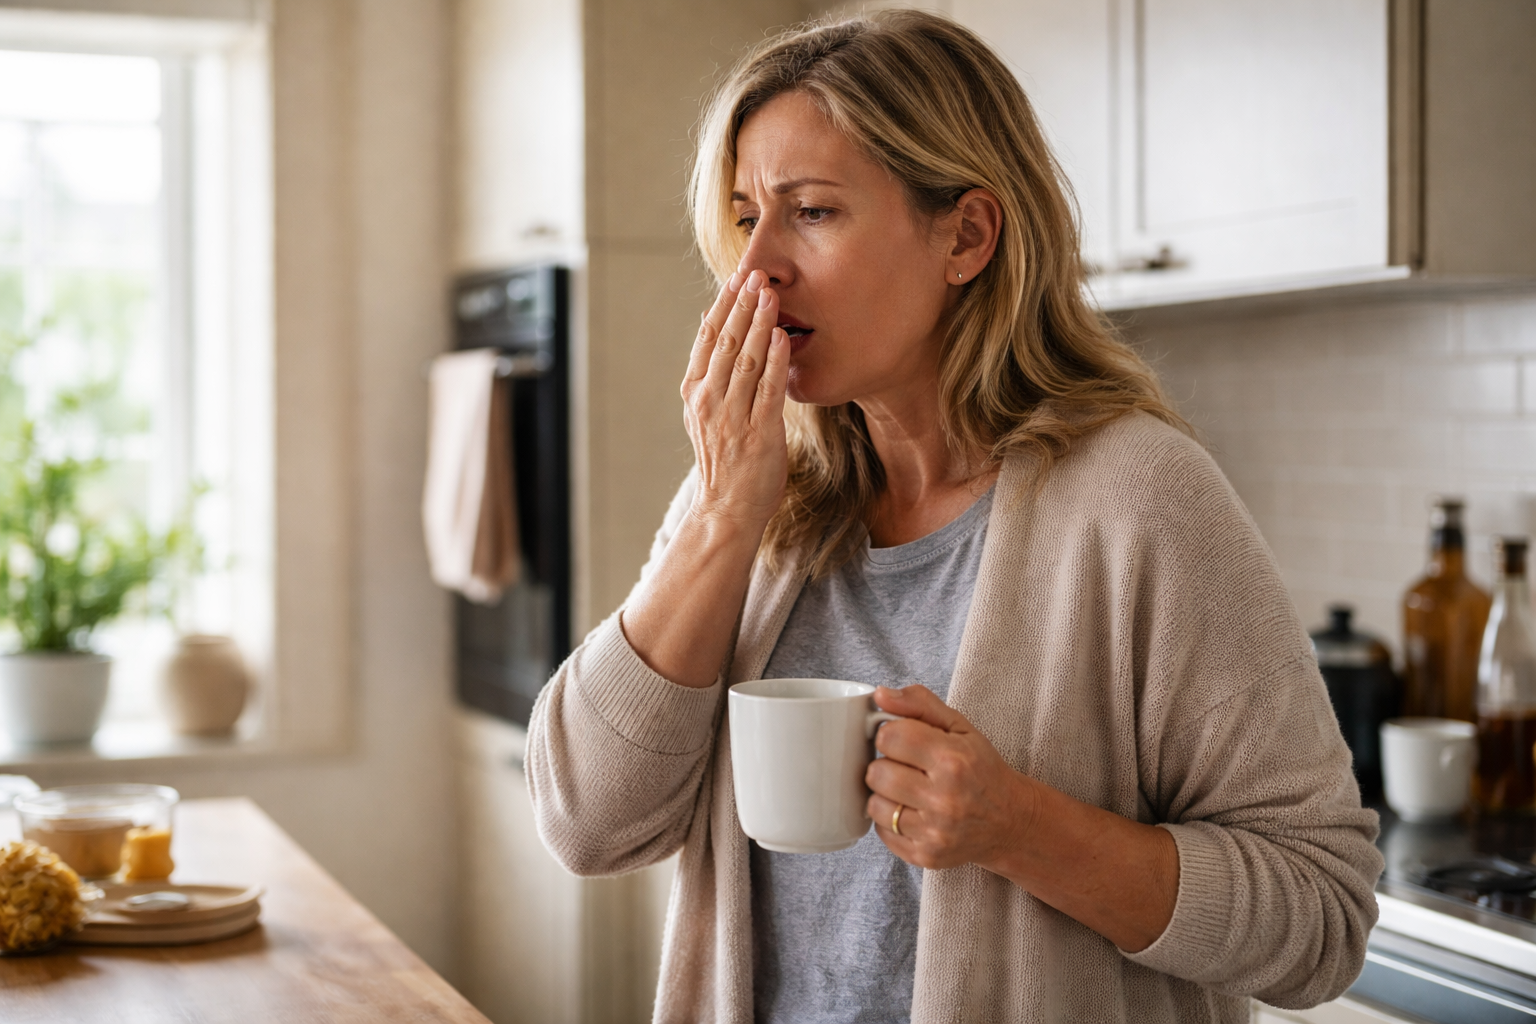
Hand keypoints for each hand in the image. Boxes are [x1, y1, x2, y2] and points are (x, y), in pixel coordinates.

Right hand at [680, 269, 790, 532]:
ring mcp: (732, 417)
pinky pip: (767, 390)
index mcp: (695, 393)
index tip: (736, 278)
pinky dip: (774, 361)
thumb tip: (717, 329)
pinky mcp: (758, 433)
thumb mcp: (706, 415)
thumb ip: (712, 376)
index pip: (708, 339)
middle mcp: (709, 400)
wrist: (726, 508)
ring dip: (759, 324)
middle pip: (726, 342)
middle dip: (742, 304)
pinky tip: (782, 337)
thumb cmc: (724, 460)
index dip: (723, 305)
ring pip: (745, 360)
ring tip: (771, 294)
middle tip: (756, 273)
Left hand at [864, 684, 1179, 952]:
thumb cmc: (981, 769)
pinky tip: (912, 812)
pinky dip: (890, 820)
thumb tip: (880, 695)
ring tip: (909, 790)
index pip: (888, 737)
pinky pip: (882, 832)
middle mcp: (944, 798)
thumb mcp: (959, 727)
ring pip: (874, 804)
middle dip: (887, 765)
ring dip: (885, 794)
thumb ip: (919, 704)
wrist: (1011, 822)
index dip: (891, 734)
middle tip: (907, 767)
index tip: (904, 740)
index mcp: (952, 760)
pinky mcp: (926, 856)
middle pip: (876, 772)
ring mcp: (935, 832)